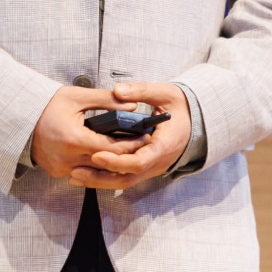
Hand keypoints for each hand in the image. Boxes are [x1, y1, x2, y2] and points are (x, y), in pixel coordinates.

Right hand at [30, 86, 144, 179]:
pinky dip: (95, 165)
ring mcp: (62, 169)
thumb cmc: (49, 105)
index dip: (131, 143)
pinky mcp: (57, 173)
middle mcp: (68, 159)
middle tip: (141, 144)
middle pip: (107, 163)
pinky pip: (82, 173)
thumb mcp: (78, 97)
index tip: (145, 136)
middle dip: (126, 154)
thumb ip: (107, 101)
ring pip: (96, 172)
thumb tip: (132, 106)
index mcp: (74, 139)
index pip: (112, 148)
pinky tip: (106, 155)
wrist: (21, 119)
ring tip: (127, 149)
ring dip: (111, 162)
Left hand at [69, 81, 191, 190]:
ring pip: (124, 181)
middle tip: (77, 171)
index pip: (139, 161)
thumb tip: (118, 90)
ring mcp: (151, 168)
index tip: (96, 154)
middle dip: (101, 176)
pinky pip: (124, 177)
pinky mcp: (145, 167)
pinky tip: (87, 173)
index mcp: (164, 145)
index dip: (117, 160)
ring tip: (75, 176)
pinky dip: (106, 177)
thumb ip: (141, 91)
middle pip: (127, 177)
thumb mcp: (165, 93)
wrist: (196, 121)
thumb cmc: (181, 107)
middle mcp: (158, 162)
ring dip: (100, 181)